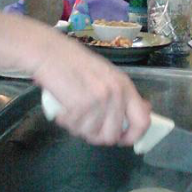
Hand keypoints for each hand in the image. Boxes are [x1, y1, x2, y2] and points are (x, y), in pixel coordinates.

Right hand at [0, 11, 150, 146]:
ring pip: (92, 135)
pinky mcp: (81, 105)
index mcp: (125, 85)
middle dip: (96, 136)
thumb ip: (120, 95)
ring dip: (78, 128)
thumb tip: (141, 112)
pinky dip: (65, 122)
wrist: (49, 52)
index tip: (120, 140)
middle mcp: (116, 93)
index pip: (142, 121)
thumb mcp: (105, 75)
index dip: (132, 136)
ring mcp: (99, 100)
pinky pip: (75, 128)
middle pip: (112, 136)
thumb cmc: (74, 63)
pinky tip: (62, 109)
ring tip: (71, 111)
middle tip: (84, 124)